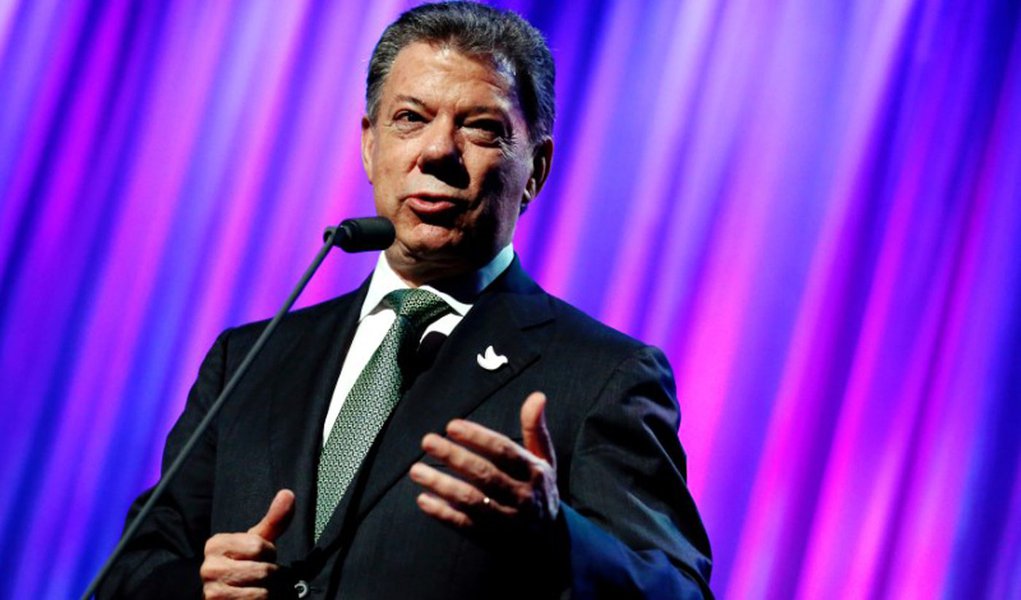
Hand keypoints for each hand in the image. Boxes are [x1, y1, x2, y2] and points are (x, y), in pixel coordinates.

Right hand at [200, 489, 294, 598]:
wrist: (222, 593)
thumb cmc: (242, 564)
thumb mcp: (256, 541)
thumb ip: (273, 520)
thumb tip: (288, 493)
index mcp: (216, 544)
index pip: (259, 546)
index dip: (269, 553)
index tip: (260, 557)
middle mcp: (209, 568)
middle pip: (264, 570)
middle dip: (271, 575)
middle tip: (261, 576)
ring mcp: (213, 592)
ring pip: (262, 592)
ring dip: (269, 591)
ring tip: (258, 588)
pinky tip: (253, 599)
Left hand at [409, 392, 558, 530]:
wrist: (548, 541)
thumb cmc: (539, 489)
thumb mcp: (544, 460)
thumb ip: (535, 428)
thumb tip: (537, 396)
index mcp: (534, 472)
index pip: (504, 451)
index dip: (478, 437)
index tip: (452, 426)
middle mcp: (522, 496)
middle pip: (485, 474)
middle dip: (454, 457)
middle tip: (428, 441)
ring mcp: (506, 519)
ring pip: (471, 501)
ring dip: (442, 485)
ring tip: (416, 470)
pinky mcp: (490, 537)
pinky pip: (464, 525)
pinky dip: (442, 513)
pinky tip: (423, 499)